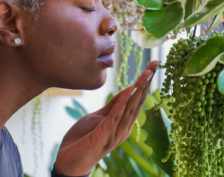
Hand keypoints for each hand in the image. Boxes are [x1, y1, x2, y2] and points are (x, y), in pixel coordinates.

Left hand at [54, 60, 159, 175]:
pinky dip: (122, 102)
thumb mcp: (100, 117)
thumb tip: (127, 90)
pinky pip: (115, 116)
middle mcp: (124, 127)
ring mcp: (116, 133)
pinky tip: (129, 90)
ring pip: (130, 107)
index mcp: (124, 122)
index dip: (145, 82)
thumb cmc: (84, 138)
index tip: (153, 66)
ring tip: (147, 73)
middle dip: (147, 81)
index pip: (137, 99)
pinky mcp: (104, 136)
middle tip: (156, 63)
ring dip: (139, 89)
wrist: (67, 161)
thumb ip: (113, 106)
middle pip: (138, 101)